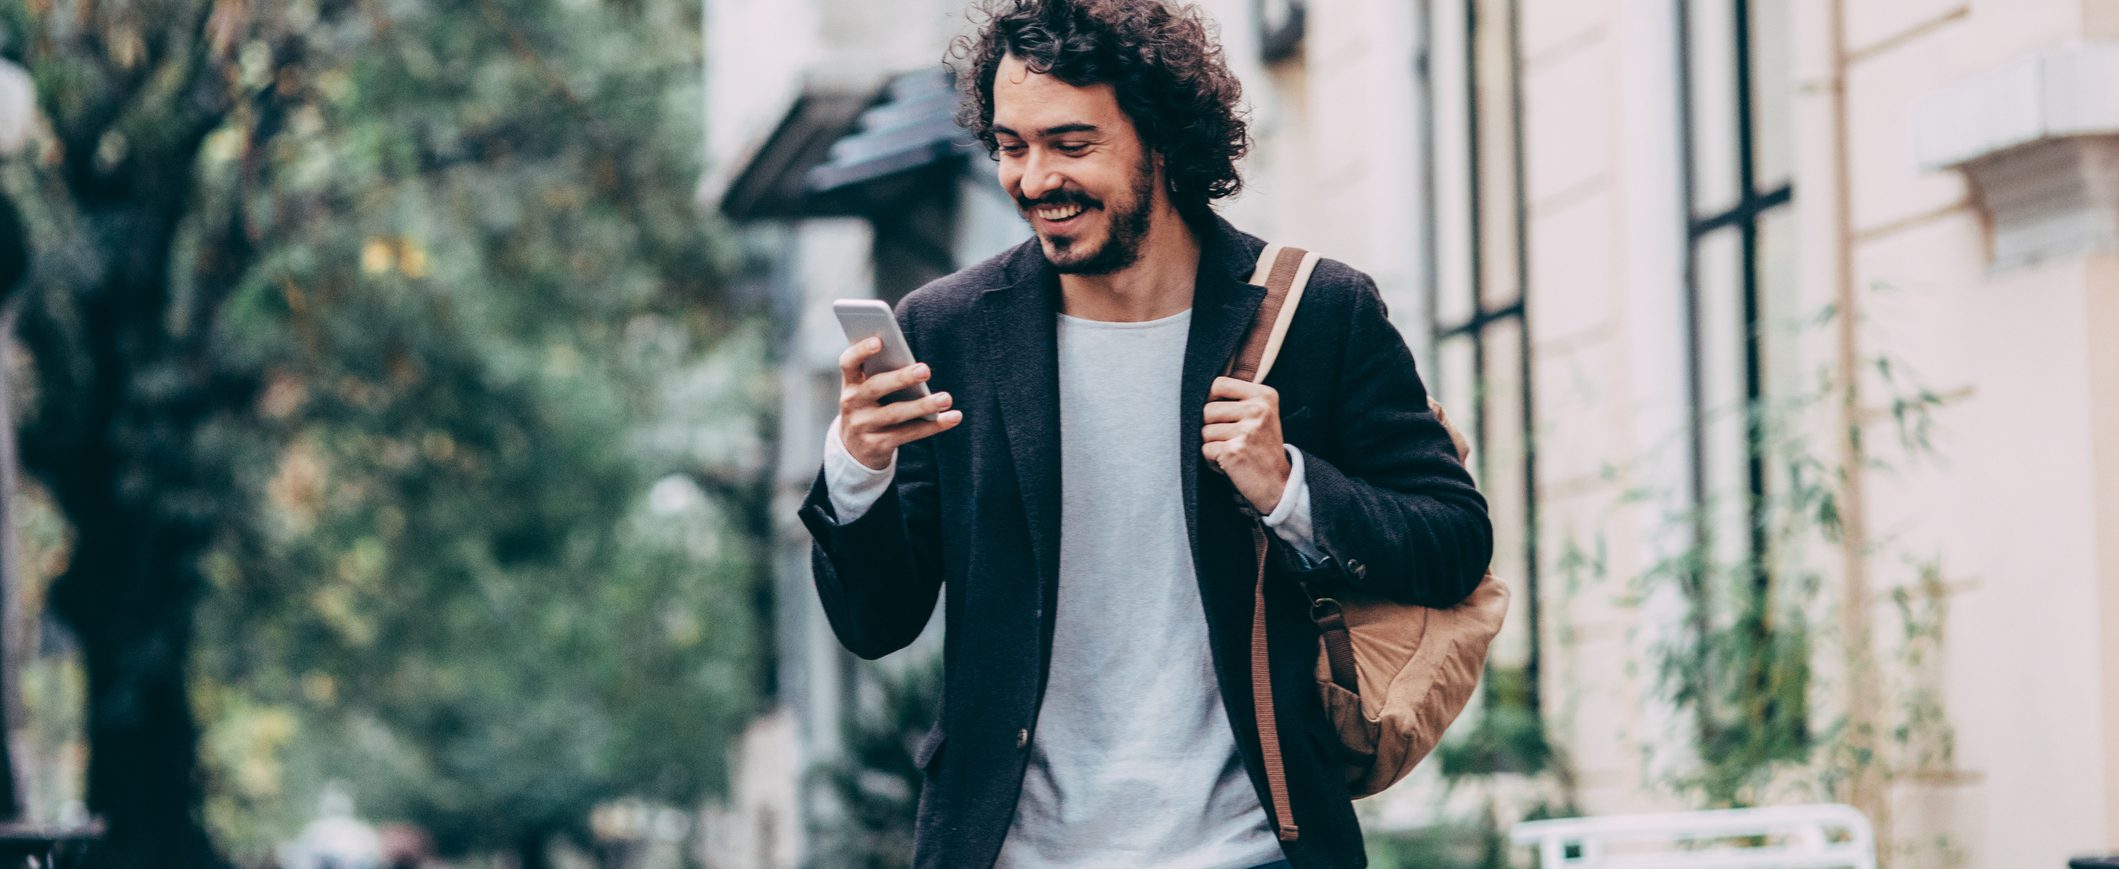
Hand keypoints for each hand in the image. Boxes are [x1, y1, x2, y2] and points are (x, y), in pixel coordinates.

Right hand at [838, 337, 962, 468]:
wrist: (855, 450)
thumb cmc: (870, 407)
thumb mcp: (868, 391)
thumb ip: (883, 373)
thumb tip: (916, 363)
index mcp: (850, 383)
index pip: (848, 363)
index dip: (861, 351)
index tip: (879, 341)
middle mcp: (852, 404)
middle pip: (876, 387)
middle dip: (901, 378)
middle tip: (925, 370)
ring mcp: (863, 426)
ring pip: (896, 413)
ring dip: (923, 405)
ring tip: (946, 398)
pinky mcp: (878, 445)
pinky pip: (909, 433)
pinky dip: (933, 425)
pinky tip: (953, 417)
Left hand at [1202, 376, 1291, 513]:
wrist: (1279, 484)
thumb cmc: (1262, 448)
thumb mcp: (1260, 415)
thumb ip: (1237, 400)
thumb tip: (1196, 392)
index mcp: (1264, 396)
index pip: (1219, 384)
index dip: (1210, 399)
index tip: (1219, 415)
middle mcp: (1257, 410)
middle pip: (1207, 409)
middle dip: (1210, 428)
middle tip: (1230, 440)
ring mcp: (1247, 430)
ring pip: (1204, 431)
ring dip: (1212, 445)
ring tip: (1231, 452)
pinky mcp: (1234, 451)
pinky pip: (1205, 450)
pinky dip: (1212, 461)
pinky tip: (1230, 464)